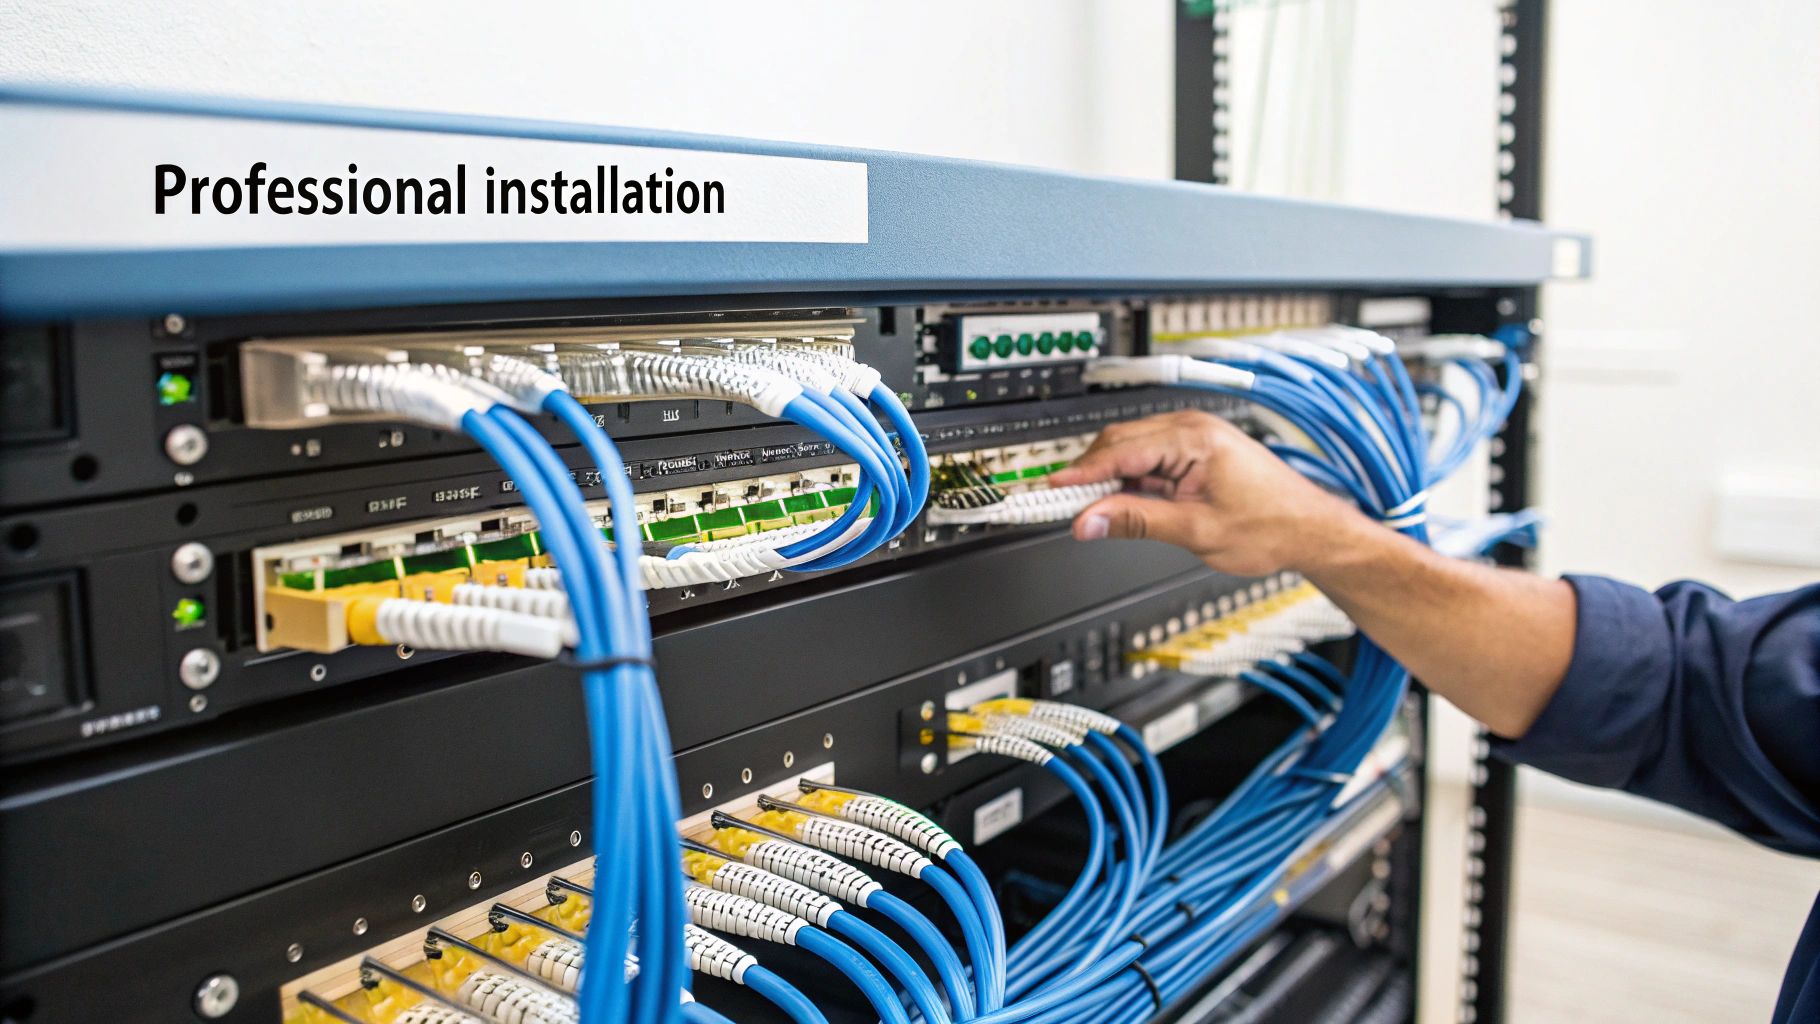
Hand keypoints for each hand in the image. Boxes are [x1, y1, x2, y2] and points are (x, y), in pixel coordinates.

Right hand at [1049, 410, 1366, 576]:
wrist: (1312, 530)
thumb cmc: (1273, 526)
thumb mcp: (1195, 531)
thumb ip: (1136, 522)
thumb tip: (1089, 520)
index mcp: (1194, 438)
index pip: (1119, 451)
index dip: (1080, 474)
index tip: (1051, 491)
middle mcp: (1193, 428)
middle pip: (1118, 443)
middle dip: (1089, 476)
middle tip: (1065, 508)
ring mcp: (1195, 437)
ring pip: (1131, 451)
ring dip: (1111, 480)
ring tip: (1096, 514)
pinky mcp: (1197, 451)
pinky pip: (1150, 460)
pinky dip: (1132, 481)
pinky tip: (1126, 505)